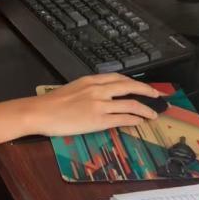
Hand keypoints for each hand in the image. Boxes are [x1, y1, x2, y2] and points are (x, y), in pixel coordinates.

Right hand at [24, 75, 160, 135]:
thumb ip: (90, 89)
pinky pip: (122, 118)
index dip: (135, 82)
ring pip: (130, 103)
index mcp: (91, 80)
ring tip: (153, 113)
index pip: (119, 78)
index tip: (143, 86)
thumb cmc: (52, 103)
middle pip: (130, 87)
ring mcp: (99, 104)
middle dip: (147, 91)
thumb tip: (103, 95)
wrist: (41, 112)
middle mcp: (98, 89)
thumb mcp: (73, 88)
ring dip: (145, 109)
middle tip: (157, 96)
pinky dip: (134, 119)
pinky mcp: (98, 119)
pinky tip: (140, 121)